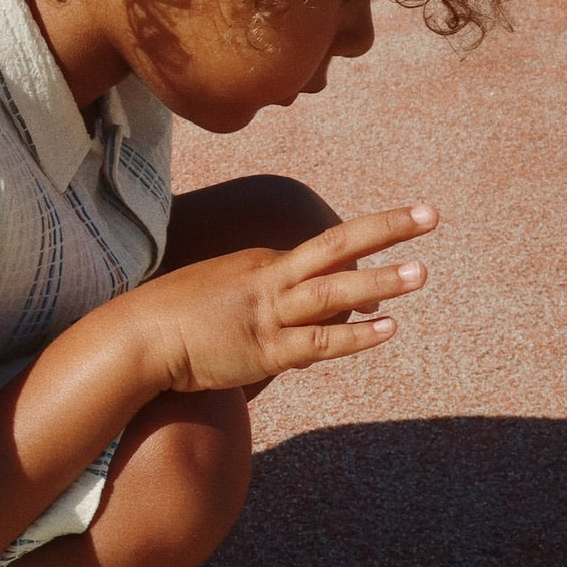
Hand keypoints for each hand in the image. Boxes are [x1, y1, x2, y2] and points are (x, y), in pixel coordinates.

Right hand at [132, 203, 438, 392]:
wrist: (135, 337)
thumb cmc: (168, 318)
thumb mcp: (210, 293)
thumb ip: (243, 297)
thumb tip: (259, 311)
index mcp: (257, 264)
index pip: (319, 257)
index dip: (360, 257)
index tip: (394, 257)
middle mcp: (267, 281)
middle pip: (335, 249)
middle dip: (385, 231)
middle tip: (430, 216)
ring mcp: (267, 315)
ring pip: (333, 294)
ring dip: (380, 282)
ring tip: (423, 272)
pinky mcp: (263, 351)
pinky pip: (318, 343)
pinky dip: (355, 337)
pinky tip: (388, 329)